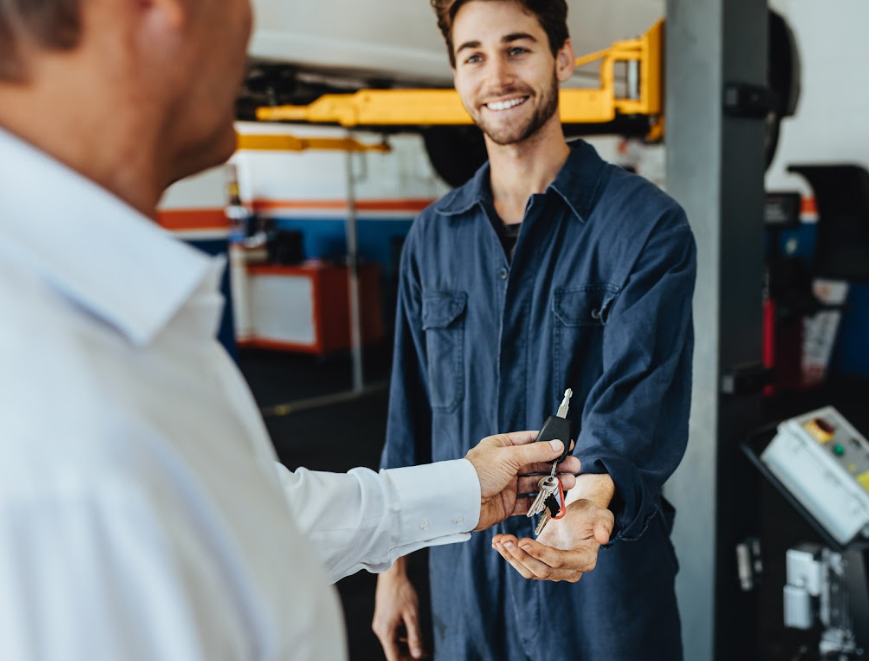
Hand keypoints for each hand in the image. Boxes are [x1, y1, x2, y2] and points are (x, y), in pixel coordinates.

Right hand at [373, 559, 426, 659]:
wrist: (392, 575)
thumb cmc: (402, 592)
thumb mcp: (413, 616)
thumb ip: (415, 637)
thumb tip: (417, 655)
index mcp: (386, 632)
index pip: (394, 658)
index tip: (420, 658)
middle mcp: (380, 630)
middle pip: (393, 651)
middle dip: (409, 653)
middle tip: (425, 651)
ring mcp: (380, 624)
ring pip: (393, 642)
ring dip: (407, 644)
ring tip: (422, 641)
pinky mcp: (383, 618)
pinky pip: (392, 632)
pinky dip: (402, 635)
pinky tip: (413, 630)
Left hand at [465, 431, 580, 530]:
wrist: (461, 501)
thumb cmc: (479, 473)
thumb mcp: (510, 456)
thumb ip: (536, 451)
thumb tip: (558, 444)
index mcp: (502, 447)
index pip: (530, 441)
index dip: (549, 443)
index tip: (568, 445)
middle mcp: (505, 465)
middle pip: (536, 463)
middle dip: (556, 465)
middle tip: (575, 467)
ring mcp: (507, 485)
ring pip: (535, 482)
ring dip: (553, 483)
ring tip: (570, 483)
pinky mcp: (508, 504)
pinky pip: (529, 501)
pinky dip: (543, 501)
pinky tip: (556, 499)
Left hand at [491, 498, 613, 581]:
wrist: (580, 515)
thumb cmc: (591, 514)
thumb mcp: (601, 514)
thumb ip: (604, 524)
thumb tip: (603, 538)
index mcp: (584, 559)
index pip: (559, 561)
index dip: (541, 553)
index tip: (523, 541)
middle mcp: (569, 570)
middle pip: (541, 570)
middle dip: (521, 557)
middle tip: (505, 541)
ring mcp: (553, 569)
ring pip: (529, 570)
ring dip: (512, 557)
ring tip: (498, 540)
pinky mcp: (540, 562)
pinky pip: (523, 563)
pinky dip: (509, 554)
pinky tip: (497, 541)